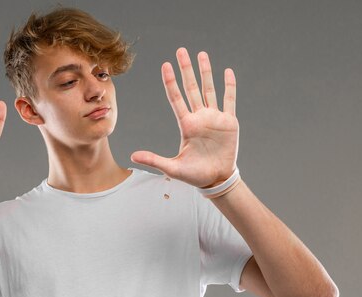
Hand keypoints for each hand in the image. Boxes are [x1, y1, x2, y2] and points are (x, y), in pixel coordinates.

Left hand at [130, 47, 238, 187]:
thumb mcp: (172, 168)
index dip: (170, 82)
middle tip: (181, 51)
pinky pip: (229, 100)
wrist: (216, 180)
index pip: (176, 98)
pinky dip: (229, 86)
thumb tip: (132, 157)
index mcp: (186, 125)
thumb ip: (154, 159)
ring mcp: (214, 118)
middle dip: (186, 69)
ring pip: (209, 89)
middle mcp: (199, 117)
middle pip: (191, 88)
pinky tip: (227, 71)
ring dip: (206, 72)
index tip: (165, 65)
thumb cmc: (194, 175)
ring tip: (201, 54)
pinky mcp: (229, 122)